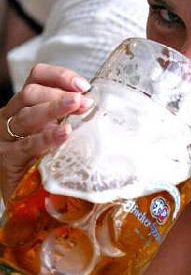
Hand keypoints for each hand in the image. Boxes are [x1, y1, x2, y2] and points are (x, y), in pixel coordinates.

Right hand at [0, 63, 93, 201]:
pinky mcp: (7, 158)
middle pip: (31, 93)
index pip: (37, 78)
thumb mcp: (56, 136)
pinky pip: (26, 145)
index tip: (83, 85)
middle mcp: (12, 117)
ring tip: (76, 107)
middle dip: (59, 94)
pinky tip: (63, 134)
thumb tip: (98, 110)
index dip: (59, 76)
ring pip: (26, 114)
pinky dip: (46, 138)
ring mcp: (6, 137)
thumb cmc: (41, 164)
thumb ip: (69, 121)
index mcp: (25, 107)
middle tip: (83, 101)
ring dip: (54, 108)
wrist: (21, 198)